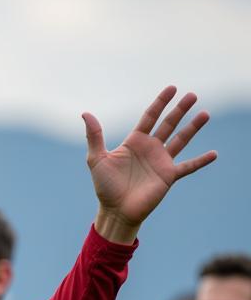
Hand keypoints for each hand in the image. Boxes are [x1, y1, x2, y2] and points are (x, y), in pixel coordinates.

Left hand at [85, 86, 216, 241]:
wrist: (115, 211)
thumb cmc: (105, 187)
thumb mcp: (97, 159)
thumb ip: (94, 136)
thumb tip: (85, 114)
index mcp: (134, 142)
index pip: (150, 117)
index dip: (160, 102)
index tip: (172, 88)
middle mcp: (150, 149)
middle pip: (168, 124)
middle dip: (180, 110)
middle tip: (192, 95)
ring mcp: (161, 162)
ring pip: (181, 140)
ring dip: (193, 127)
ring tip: (205, 114)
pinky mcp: (168, 176)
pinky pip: (188, 167)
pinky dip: (201, 161)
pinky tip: (214, 154)